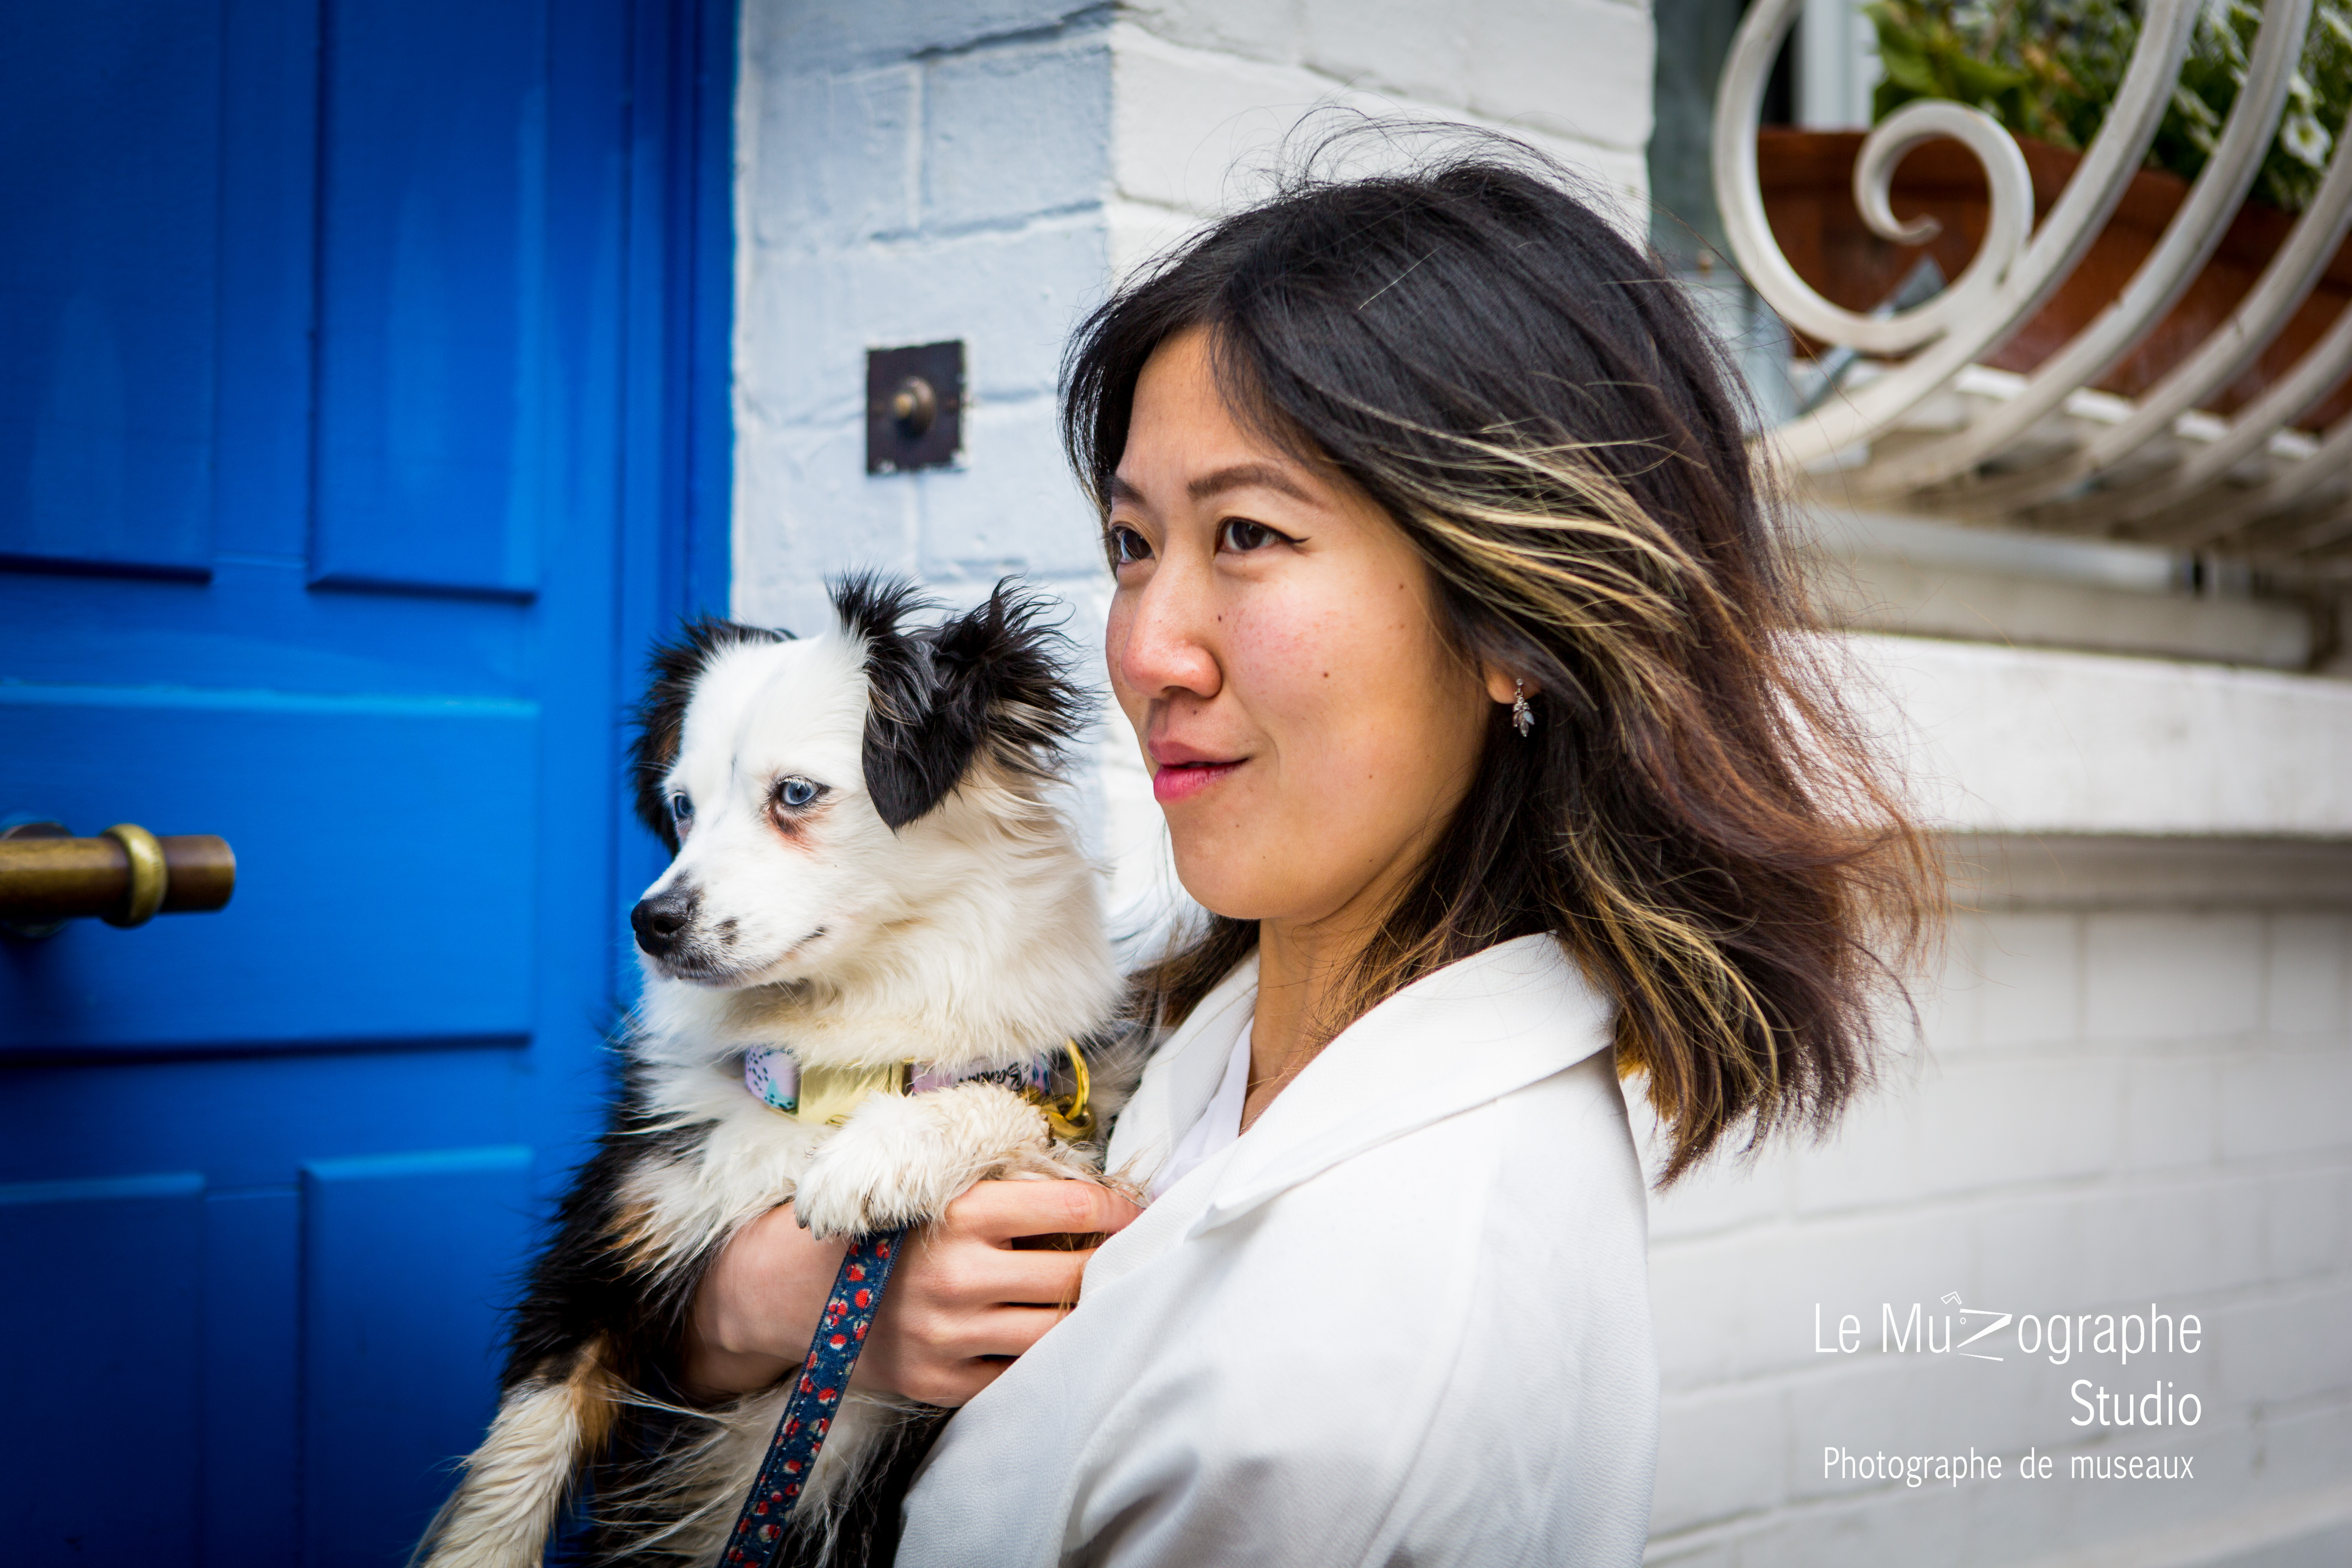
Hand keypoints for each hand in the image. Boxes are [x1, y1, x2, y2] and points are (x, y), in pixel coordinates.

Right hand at [679, 1180, 1141, 1405]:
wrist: (790, 1289)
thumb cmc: (876, 1226)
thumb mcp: (931, 1185)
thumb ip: (1002, 1185)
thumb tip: (1086, 1192)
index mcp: (961, 1214)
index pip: (1070, 1210)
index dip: (1116, 1210)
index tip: (1137, 1212)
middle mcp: (959, 1277)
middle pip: (1074, 1277)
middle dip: (1106, 1265)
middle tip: (1122, 1258)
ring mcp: (947, 1336)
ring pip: (1053, 1333)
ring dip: (1078, 1314)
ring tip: (1087, 1298)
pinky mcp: (936, 1382)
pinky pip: (1013, 1374)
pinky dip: (1034, 1355)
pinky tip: (1040, 1335)